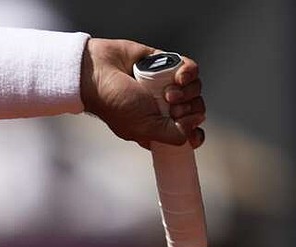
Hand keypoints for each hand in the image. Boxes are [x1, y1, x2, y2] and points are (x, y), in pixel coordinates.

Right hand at [80, 38, 205, 148]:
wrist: (99, 72)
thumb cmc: (114, 103)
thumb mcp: (145, 129)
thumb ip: (174, 134)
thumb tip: (196, 121)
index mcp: (156, 127)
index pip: (186, 134)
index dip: (194, 133)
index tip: (192, 131)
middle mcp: (162, 107)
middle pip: (195, 110)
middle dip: (188, 109)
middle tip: (171, 107)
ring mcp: (166, 86)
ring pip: (195, 89)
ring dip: (187, 91)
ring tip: (168, 91)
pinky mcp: (167, 64)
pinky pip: (191, 69)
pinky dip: (189, 72)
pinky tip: (179, 76)